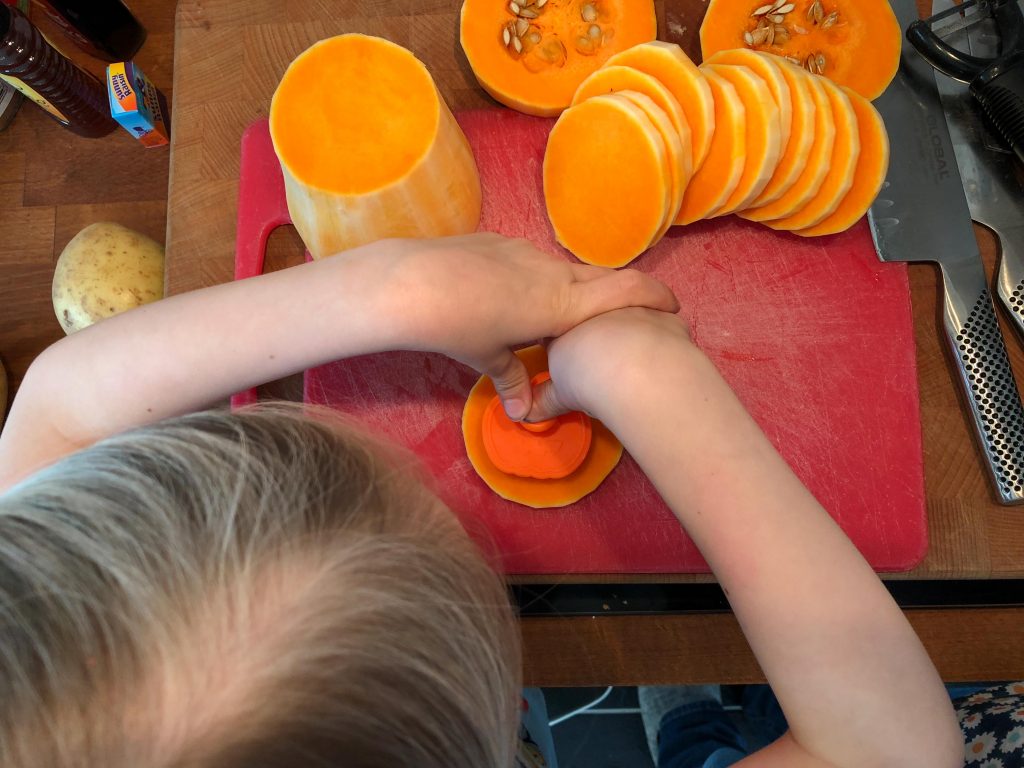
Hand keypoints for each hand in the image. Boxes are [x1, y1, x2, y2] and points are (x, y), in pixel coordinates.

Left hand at [371, 234, 678, 419]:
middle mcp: (552, 271)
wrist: (410, 282)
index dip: (657, 296)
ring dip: (567, 289)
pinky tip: (503, 294)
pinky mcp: (498, 240)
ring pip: (561, 269)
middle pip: (600, 278)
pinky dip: (532, 278)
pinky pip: (528, 260)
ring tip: (551, 313)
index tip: (673, 307)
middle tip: (620, 316)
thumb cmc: (459, 327)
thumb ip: (511, 380)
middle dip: (616, 296)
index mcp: (562, 303)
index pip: (627, 290)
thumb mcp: (488, 358)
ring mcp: (525, 251)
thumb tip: (521, 413)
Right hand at [526, 307, 694, 422]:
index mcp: (565, 321)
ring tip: (637, 358)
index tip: (570, 356)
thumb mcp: (558, 395)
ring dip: (632, 327)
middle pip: (596, 312)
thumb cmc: (586, 378)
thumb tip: (524, 416)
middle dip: (598, 327)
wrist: (635, 370)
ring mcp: (635, 306)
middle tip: (604, 358)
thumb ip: (544, 401)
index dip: (563, 339)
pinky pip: (665, 321)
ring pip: (632, 311)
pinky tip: (664, 358)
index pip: (559, 323)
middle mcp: (600, 306)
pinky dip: (663, 337)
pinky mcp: (667, 315)